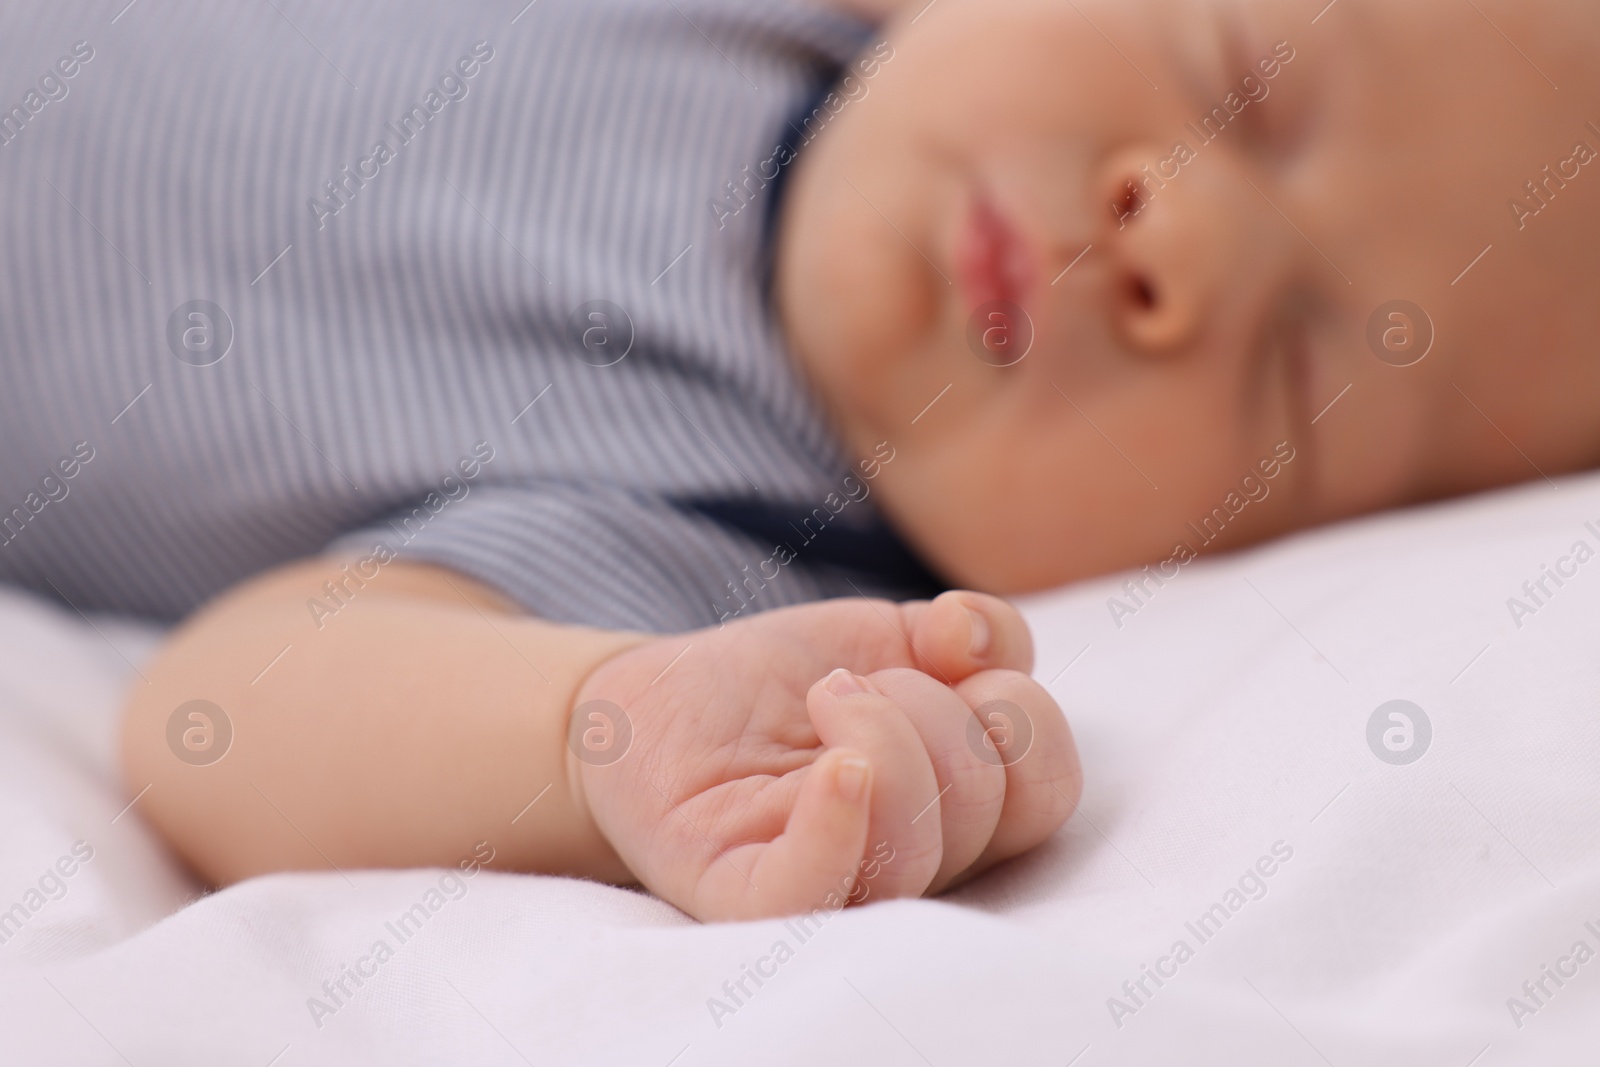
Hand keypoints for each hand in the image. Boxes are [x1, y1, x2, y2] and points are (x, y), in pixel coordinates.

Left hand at [569, 591, 1080, 920]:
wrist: (653, 706)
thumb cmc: (778, 683)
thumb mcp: (887, 635)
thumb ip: (970, 634)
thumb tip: (975, 637)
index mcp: (960, 808)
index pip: (1050, 792)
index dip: (1023, 713)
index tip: (947, 653)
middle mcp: (911, 859)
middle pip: (985, 803)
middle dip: (929, 707)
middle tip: (851, 684)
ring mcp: (833, 881)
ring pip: (915, 847)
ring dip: (878, 733)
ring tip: (822, 698)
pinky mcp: (746, 892)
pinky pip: (813, 890)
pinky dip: (836, 827)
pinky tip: (833, 768)